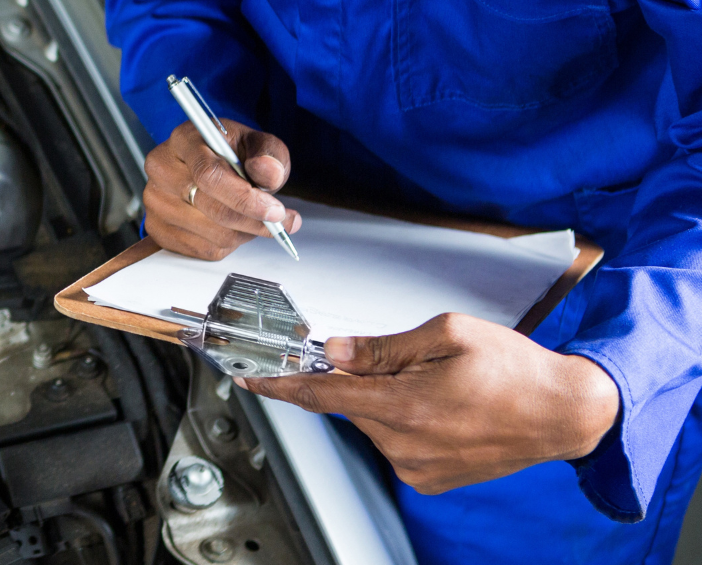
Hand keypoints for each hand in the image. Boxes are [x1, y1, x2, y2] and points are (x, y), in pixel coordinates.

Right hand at [143, 119, 297, 258]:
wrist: (207, 166)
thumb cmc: (230, 153)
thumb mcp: (256, 143)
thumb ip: (269, 154)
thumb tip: (269, 173)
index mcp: (184, 140)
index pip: (209, 175)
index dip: (245, 198)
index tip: (275, 211)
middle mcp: (162, 169)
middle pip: (212, 209)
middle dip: (254, 221)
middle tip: (280, 222)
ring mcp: (155, 201)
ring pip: (213, 234)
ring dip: (243, 233)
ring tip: (251, 218)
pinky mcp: (157, 228)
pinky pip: (203, 250)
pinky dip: (228, 244)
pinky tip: (232, 226)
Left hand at [241, 313, 620, 492]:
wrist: (564, 412)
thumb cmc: (515, 368)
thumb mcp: (446, 334)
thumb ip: (382, 347)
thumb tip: (335, 351)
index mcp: (404, 405)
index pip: (321, 394)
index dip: (281, 383)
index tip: (250, 377)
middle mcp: (405, 444)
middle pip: (351, 403)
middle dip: (362, 379)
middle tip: (405, 363)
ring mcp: (416, 467)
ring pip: (373, 422)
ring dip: (389, 400)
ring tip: (440, 388)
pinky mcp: (428, 480)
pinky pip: (395, 442)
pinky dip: (405, 421)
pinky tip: (443, 409)